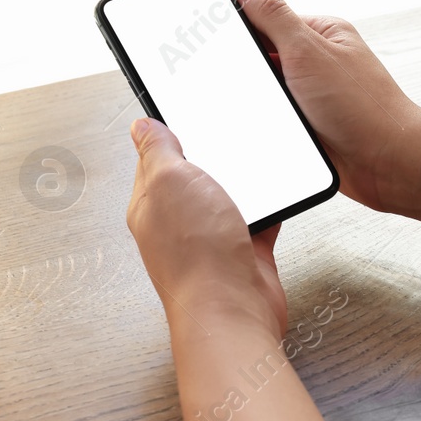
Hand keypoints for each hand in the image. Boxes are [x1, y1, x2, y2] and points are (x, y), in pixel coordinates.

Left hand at [126, 118, 286, 339]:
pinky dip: (270, 205)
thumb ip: (158, 151)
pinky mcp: (245, 250)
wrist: (233, 309)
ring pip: (229, 195)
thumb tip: (141, 126)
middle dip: (211, 154)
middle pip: (195, 175)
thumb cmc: (196, 254)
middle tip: (227, 131)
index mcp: (152, 202)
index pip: (155, 158)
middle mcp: (179, 221)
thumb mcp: (170, 181)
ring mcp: (212, 237)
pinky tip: (279, 194)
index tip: (186, 111)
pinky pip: (259, 218)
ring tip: (254, 159)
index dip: (170, 132)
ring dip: (242, 179)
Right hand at [229, 0, 420, 213]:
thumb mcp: (309, 50)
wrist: (387, 162)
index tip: (213, 40)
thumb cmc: (362, 105)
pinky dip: (266, 125)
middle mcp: (317, 62)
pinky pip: (273, 120)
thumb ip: (272, 15)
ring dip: (258, 103)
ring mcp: (311, 96)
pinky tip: (264, 129)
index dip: (240, 30)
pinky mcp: (307, 127)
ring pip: (264, 93)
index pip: (266, 20)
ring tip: (268, 112)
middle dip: (249, 73)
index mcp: (321, 33)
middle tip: (251, 85)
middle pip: (262, 59)